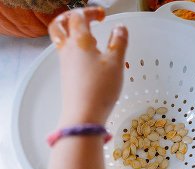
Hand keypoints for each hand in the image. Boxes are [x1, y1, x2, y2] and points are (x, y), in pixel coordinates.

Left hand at [48, 7, 127, 126]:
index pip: (78, 17)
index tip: (103, 16)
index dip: (90, 12)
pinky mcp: (67, 74)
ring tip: (89, 35)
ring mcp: (65, 62)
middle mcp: (68, 49)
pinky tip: (89, 54)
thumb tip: (120, 28)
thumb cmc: (100, 88)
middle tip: (85, 17)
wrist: (84, 115)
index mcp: (79, 42)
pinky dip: (74, 46)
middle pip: (59, 25)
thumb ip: (118, 42)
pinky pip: (65, 52)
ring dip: (71, 31)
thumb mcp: (115, 63)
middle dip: (70, 17)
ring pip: (60, 39)